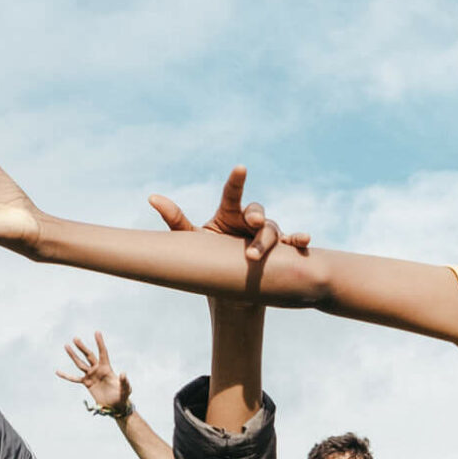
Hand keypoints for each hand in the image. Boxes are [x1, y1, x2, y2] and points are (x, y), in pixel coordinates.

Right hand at [57, 333, 131, 410]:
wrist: (115, 406)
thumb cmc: (123, 397)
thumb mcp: (126, 389)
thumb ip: (124, 382)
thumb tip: (123, 373)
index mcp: (107, 368)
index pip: (103, 353)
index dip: (100, 343)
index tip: (97, 332)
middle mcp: (98, 370)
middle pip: (88, 356)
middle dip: (82, 347)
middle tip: (75, 338)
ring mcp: (91, 376)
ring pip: (80, 364)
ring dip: (73, 355)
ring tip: (66, 345)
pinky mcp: (86, 383)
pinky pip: (74, 379)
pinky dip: (66, 376)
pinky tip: (58, 372)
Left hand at [148, 166, 304, 274]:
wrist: (229, 290)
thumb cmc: (208, 259)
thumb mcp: (191, 240)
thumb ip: (176, 220)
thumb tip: (152, 198)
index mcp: (229, 214)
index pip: (232, 194)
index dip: (236, 180)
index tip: (241, 168)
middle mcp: (249, 222)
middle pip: (256, 212)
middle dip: (255, 215)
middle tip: (253, 221)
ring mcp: (266, 236)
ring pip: (273, 230)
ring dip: (267, 240)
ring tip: (254, 257)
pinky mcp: (280, 253)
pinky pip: (292, 243)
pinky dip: (299, 239)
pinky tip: (304, 240)